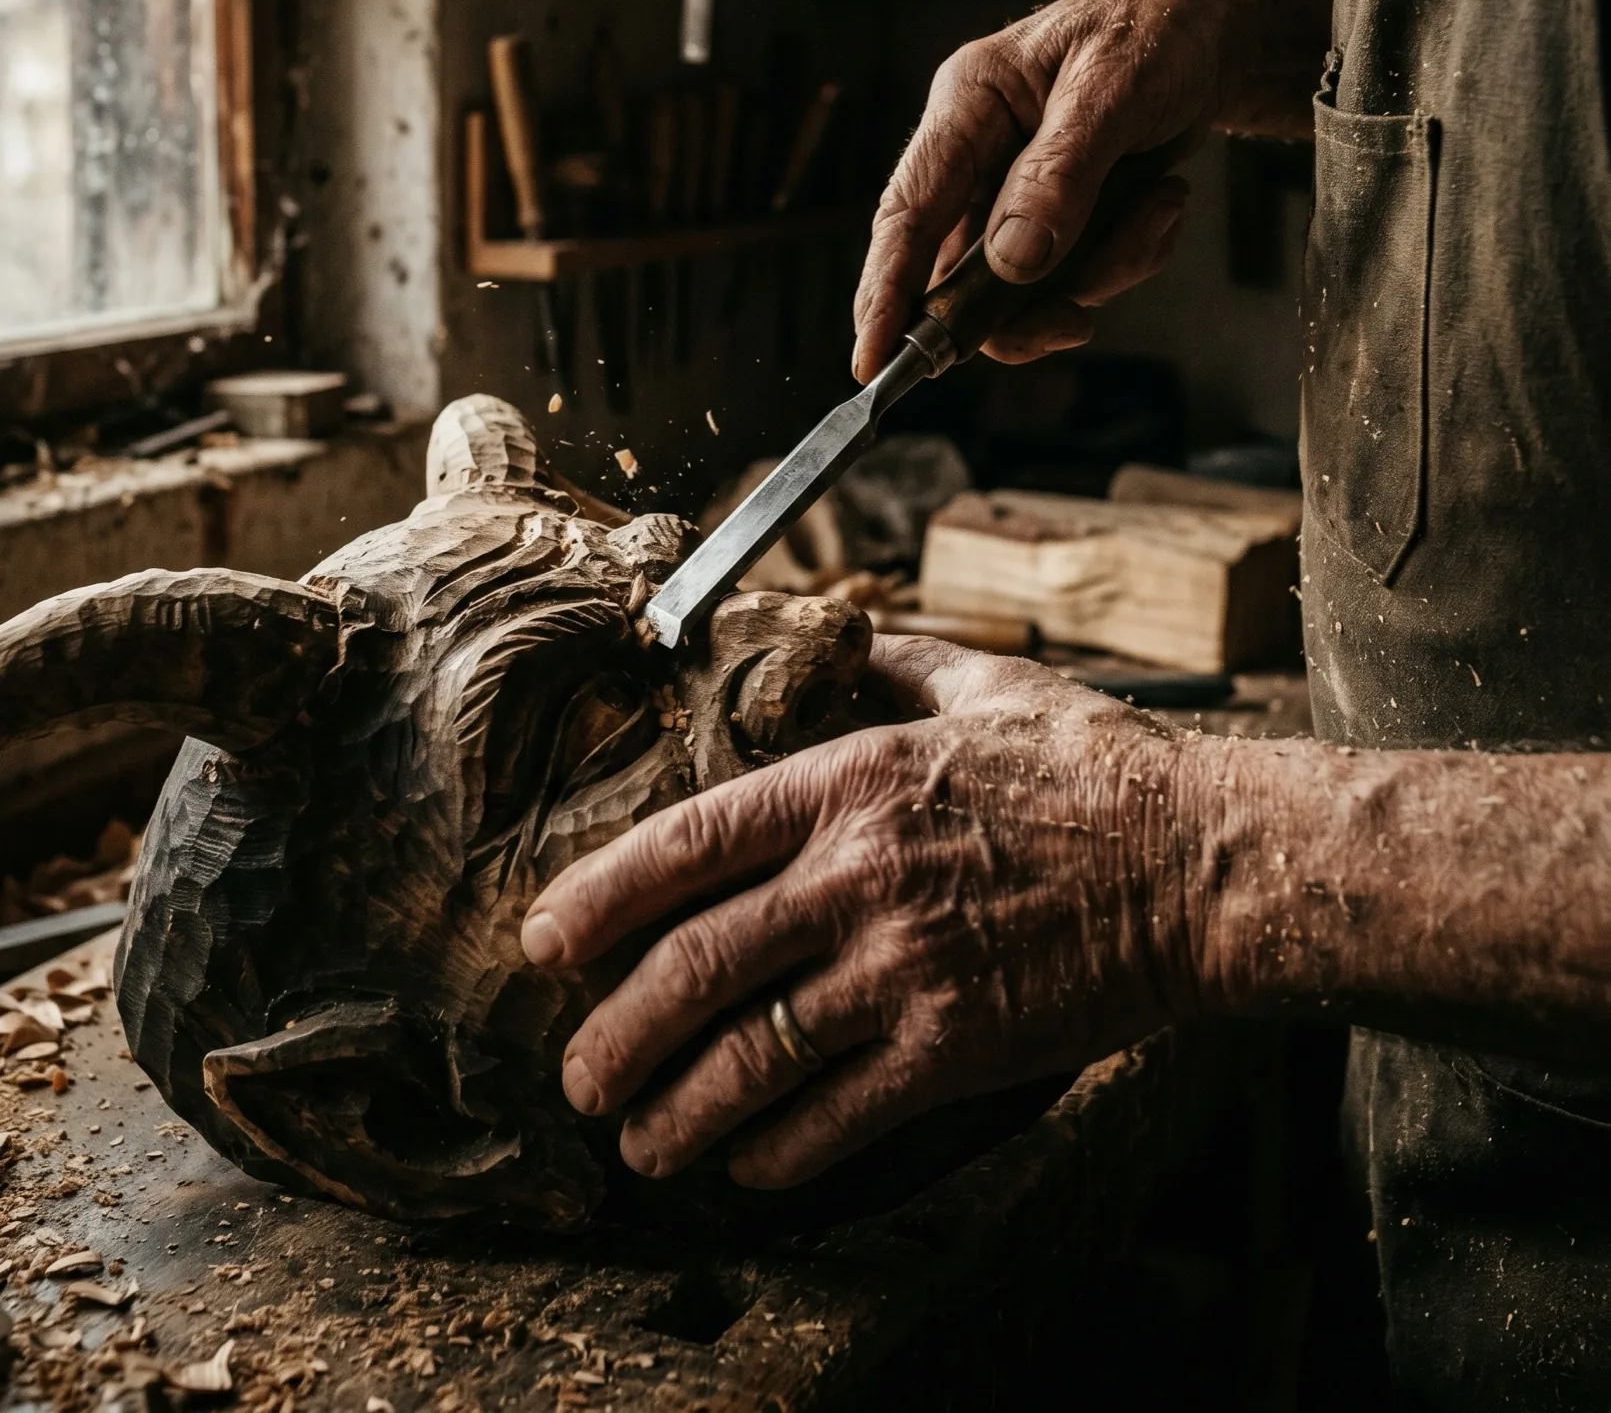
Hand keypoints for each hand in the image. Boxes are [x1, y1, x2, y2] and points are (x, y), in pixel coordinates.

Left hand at [520, 638, 1201, 1189]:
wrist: (1202, 860)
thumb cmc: (1095, 769)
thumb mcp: (987, 685)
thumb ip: (896, 662)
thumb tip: (838, 634)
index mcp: (851, 781)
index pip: (689, 842)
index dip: (600, 897)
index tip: (546, 940)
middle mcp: (859, 875)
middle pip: (696, 963)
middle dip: (616, 1033)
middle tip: (577, 1076)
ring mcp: (906, 967)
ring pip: (752, 1054)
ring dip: (678, 1109)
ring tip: (638, 1143)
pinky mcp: (958, 1046)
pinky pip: (840, 1114)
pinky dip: (779, 1149)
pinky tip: (748, 1166)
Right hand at [850, 0, 1335, 377]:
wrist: (1219, 29)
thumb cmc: (1157, 30)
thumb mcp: (1113, 91)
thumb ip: (1059, 176)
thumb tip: (1011, 261)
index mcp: (968, 106)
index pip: (908, 212)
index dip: (885, 292)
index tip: (874, 362)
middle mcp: (980, 154)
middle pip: (961, 271)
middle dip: (1021, 307)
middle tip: (1073, 322)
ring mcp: (1019, 191)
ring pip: (1026, 285)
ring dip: (1098, 272)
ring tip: (1157, 211)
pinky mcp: (1061, 214)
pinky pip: (1077, 274)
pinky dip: (1127, 256)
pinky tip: (1162, 203)